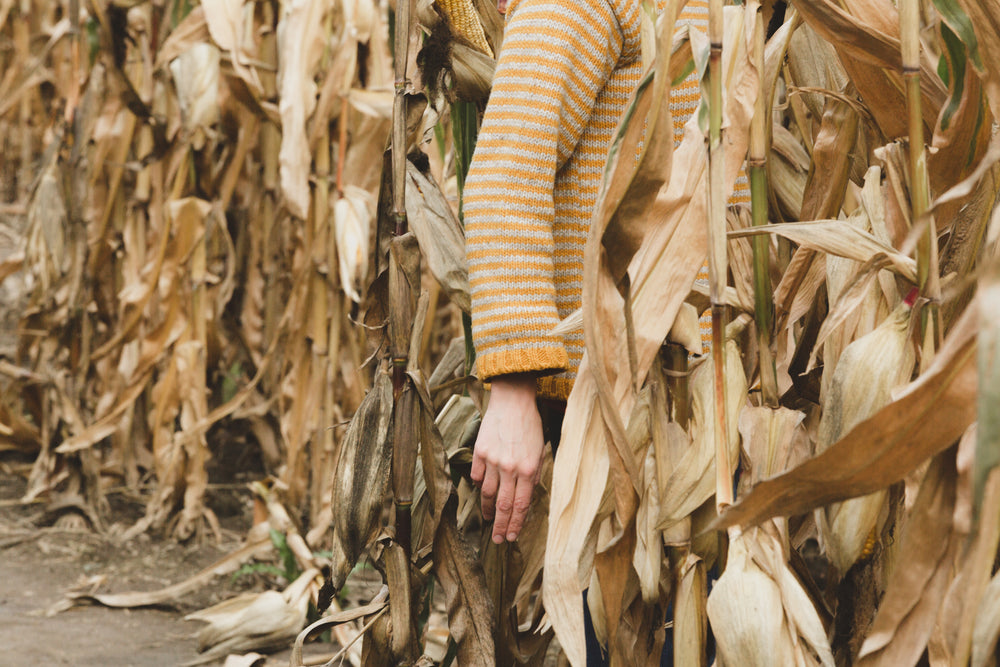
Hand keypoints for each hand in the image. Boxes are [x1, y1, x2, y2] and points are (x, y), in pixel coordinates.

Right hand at [470, 374, 543, 543]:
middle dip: (499, 525)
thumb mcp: (540, 451)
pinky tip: (481, 492)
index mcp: (528, 469)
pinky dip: (478, 486)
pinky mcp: (479, 452)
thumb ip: (533, 476)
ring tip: (488, 519)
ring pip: (486, 493)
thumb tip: (525, 499)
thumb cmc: (530, 426)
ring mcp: (492, 460)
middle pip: (502, 504)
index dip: (515, 523)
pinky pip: (476, 476)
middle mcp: (509, 467)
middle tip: (497, 540)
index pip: (521, 504)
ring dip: (487, 510)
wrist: (513, 401)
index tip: (511, 536)